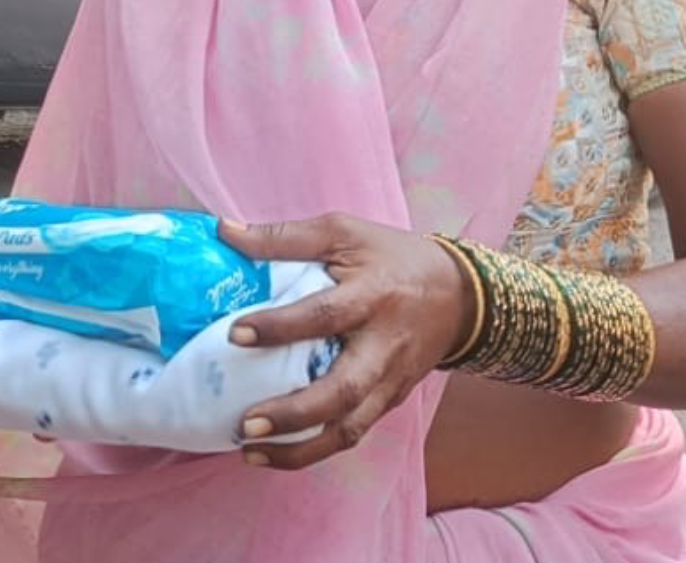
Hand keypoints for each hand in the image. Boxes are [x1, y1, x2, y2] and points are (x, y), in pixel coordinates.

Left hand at [218, 214, 473, 470]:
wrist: (460, 295)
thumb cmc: (390, 257)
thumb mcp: (343, 232)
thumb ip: (285, 236)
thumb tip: (225, 232)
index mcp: (372, 296)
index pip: (325, 315)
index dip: (280, 326)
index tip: (235, 335)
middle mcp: (384, 346)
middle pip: (343, 390)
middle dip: (294, 413)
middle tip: (245, 422)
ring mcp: (390, 381)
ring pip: (350, 427)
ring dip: (300, 448)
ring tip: (251, 452)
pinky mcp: (390, 401)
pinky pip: (353, 433)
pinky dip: (314, 449)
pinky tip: (275, 453)